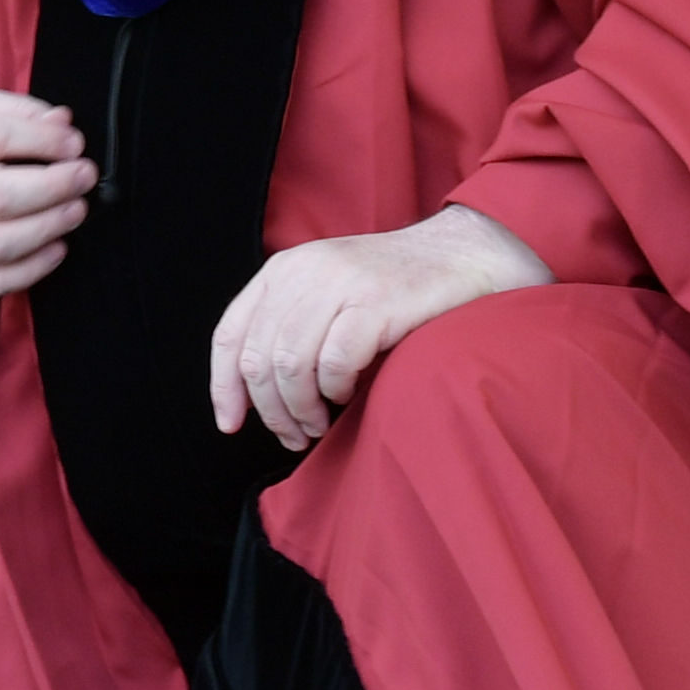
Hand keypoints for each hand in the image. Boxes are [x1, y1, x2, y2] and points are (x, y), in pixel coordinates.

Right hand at [0, 90, 94, 299]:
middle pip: (0, 197)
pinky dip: (29, 272)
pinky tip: (57, 249)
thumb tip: (63, 124)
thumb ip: (21, 111)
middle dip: (54, 188)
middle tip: (85, 176)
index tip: (75, 144)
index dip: (45, 141)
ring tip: (76, 210)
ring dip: (47, 229)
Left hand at [209, 206, 549, 448]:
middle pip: (258, 359)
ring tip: (318, 425)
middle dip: (271, 411)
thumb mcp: (330, 291)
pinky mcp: (374, 301)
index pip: (230, 334)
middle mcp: (304, 270)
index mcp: (284, 269)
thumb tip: (255, 393)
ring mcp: (339, 283)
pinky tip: (348, 394)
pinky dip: (336, 390)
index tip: (232, 424)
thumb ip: (291, 324)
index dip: (224, 388)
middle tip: (293, 435)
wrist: (465, 254)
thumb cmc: (397, 287)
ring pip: (290, 366)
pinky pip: (334, 363)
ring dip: (300, 410)